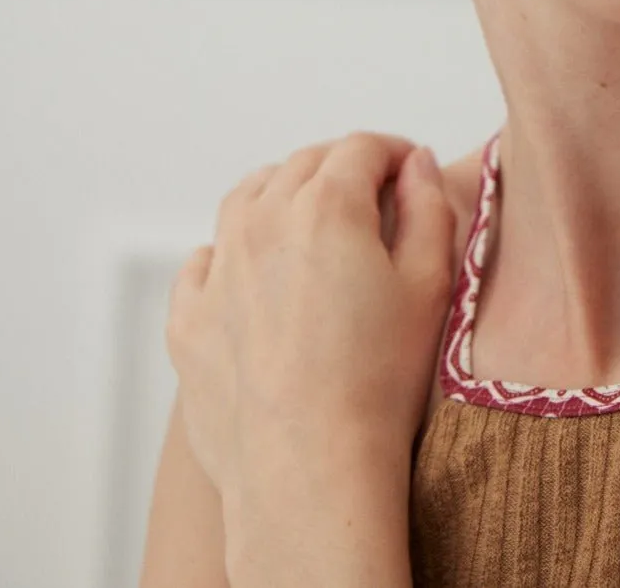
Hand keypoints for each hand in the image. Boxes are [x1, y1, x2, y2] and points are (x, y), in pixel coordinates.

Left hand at [165, 132, 456, 500]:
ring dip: (280, 193)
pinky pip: (202, 263)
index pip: (361, 148)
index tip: (409, 170)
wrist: (309, 470)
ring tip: (308, 218)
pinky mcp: (189, 320)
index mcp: (326, 207)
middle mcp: (262, 222)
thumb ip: (429, 208)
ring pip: (245, 198)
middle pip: (303, 165)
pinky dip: (227, 253)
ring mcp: (218, 270)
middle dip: (341, 167)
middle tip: (371, 192)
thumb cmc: (379, 383)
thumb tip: (414, 162)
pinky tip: (249, 272)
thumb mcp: (430, 286)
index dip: (392, 152)